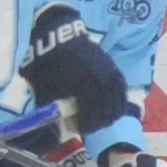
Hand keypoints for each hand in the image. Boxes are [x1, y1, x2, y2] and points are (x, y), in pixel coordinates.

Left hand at [19, 3, 126, 134]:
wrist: (57, 38)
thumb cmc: (47, 65)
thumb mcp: (44, 91)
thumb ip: (53, 111)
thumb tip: (59, 128)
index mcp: (86, 90)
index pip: (94, 117)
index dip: (87, 126)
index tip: (79, 128)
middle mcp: (103, 83)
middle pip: (110, 111)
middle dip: (100, 121)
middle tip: (88, 125)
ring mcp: (110, 74)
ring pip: (119, 101)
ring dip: (111, 112)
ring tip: (98, 116)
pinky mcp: (113, 67)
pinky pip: (121, 88)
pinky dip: (117, 98)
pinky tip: (107, 103)